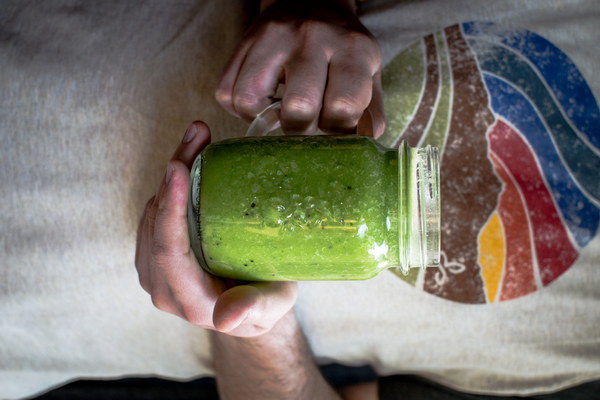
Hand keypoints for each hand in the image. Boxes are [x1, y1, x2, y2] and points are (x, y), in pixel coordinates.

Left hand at [135, 122, 296, 336]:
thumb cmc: (267, 304)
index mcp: (191, 302)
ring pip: (152, 213)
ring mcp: (155, 272)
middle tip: (197, 134)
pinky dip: (171, 184)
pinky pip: (154, 213)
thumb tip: (226, 318)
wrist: (251, 308)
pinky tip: (190, 160)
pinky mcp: (156, 256)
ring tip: (198, 138)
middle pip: (157, 224)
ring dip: (173, 173)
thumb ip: (254, 310)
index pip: (170, 252)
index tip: (179, 168)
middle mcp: (164, 289)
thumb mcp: (272, 308)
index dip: (170, 210)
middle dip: (174, 175)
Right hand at [215, 0, 384, 136]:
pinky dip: (240, 109)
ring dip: (263, 121)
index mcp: (352, 48)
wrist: (311, 1)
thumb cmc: (343, 49)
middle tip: (305, 126)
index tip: (333, 130)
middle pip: (299, 107)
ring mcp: (273, 37)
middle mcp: (312, 37)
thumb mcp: (370, 74)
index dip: (336, 132)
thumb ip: (372, 113)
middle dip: (300, 130)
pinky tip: (261, 103)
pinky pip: (227, 92)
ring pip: (251, 100)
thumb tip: (362, 147)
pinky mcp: (243, 43)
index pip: (343, 106)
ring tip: (278, 116)